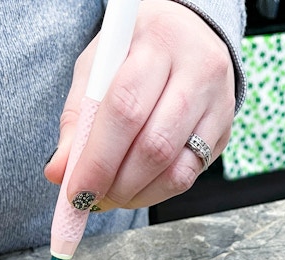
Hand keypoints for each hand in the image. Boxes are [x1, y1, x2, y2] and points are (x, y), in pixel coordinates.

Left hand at [44, 0, 235, 209]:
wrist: (189, 35)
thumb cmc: (135, 51)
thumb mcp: (98, 68)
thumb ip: (78, 117)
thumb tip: (59, 172)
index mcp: (158, 42)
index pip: (125, 109)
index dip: (98, 159)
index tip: (77, 191)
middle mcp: (197, 69)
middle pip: (154, 145)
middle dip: (117, 184)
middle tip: (92, 199)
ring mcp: (218, 102)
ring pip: (176, 167)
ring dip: (137, 193)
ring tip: (111, 196)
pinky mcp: (225, 129)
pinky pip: (190, 175)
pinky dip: (157, 192)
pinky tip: (137, 190)